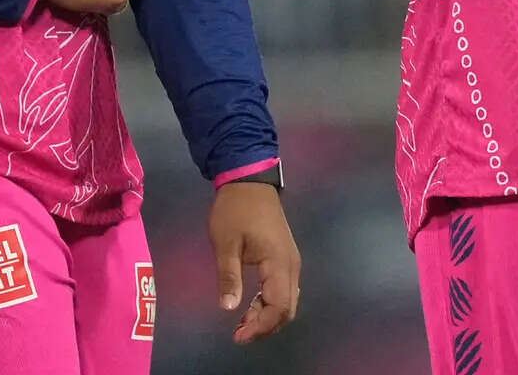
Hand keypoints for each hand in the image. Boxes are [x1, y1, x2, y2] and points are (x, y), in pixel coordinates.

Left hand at [209, 181, 300, 343]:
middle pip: (287, 308)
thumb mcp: (226, 243)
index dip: (261, 326)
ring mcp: (291, 261)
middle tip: (238, 332)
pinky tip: (251, 304)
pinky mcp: (285, 257)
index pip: (279, 306)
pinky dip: (270, 303)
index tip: (238, 336)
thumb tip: (228, 309)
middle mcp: (291, 265)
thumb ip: (229, 277)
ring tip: (242, 322)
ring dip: (267, 316)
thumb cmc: (235, 210)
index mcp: (278, 262)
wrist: (249, 181)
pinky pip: (284, 289)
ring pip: (287, 300)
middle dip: (265, 326)